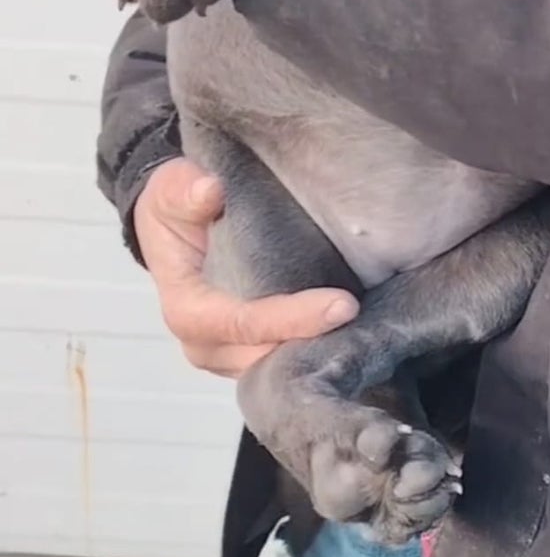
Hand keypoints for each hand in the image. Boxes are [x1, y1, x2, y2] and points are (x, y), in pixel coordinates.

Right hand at [134, 158, 358, 376]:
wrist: (172, 225)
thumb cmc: (174, 209)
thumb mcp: (172, 189)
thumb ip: (186, 191)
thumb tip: (211, 191)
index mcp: (187, 310)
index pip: (245, 323)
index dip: (293, 318)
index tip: (342, 305)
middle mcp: (205, 344)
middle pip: (268, 356)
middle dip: (317, 342)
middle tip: (370, 321)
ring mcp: (227, 355)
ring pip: (278, 367)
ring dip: (319, 349)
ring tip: (369, 327)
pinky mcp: (247, 352)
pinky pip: (282, 361)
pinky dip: (314, 346)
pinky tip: (352, 330)